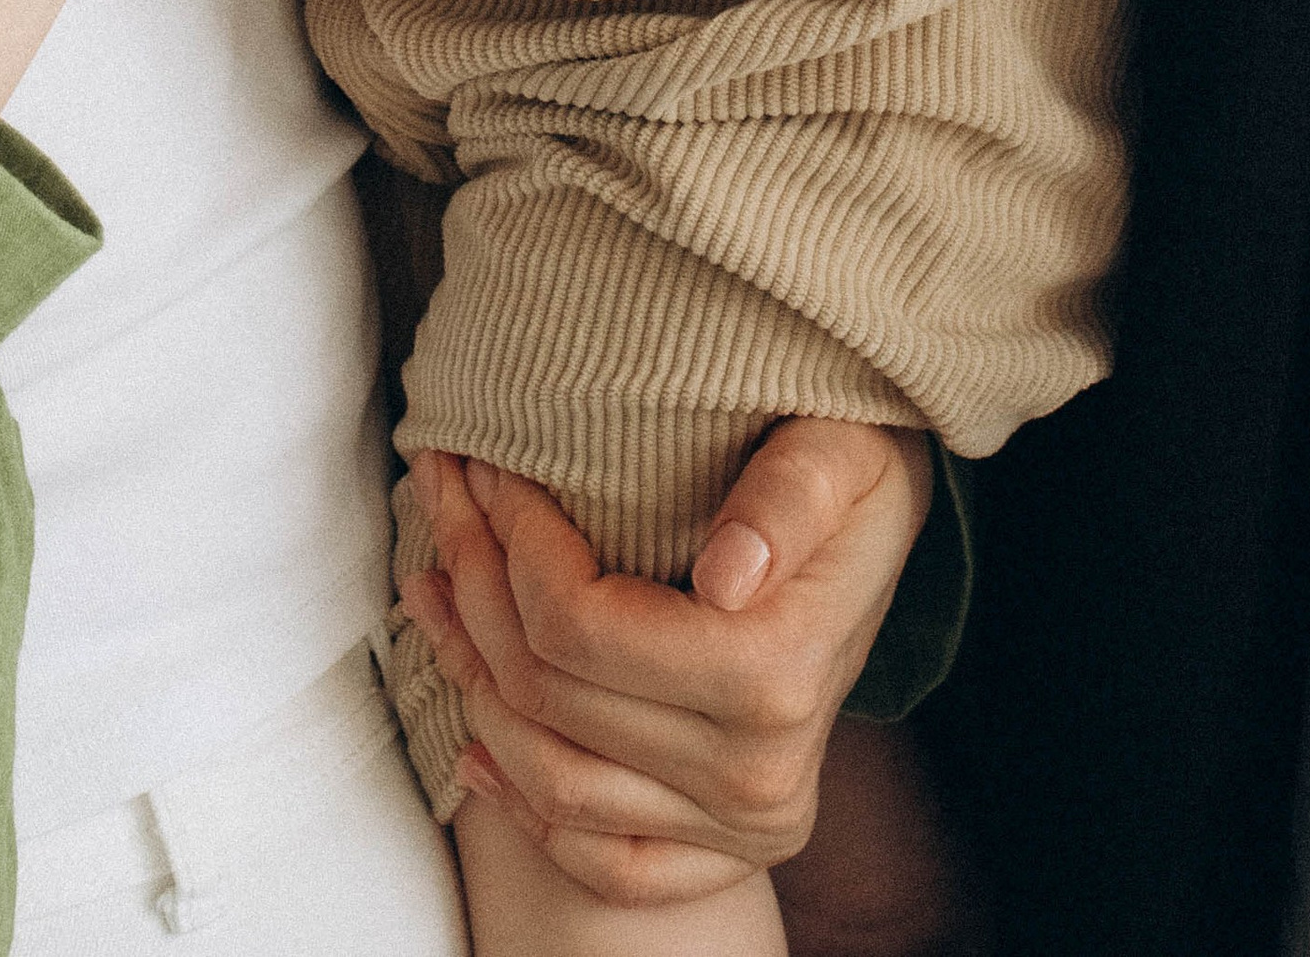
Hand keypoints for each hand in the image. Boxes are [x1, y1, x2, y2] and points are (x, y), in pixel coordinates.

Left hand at [402, 427, 932, 908]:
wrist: (878, 530)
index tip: (483, 464)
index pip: (581, 626)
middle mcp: (761, 772)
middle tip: (441, 497)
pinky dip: (524, 808)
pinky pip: (600, 862)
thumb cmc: (846, 464)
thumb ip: (791, 498)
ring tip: (431, 585)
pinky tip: (475, 739)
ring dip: (471, 679)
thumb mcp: (838, 448)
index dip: (512, 542)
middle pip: (550, 695)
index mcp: (782, 671)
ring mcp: (742, 824)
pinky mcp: (723, 851)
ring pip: (551, 778)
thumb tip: (728, 575)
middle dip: (473, 583)